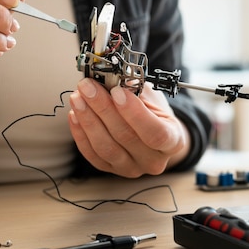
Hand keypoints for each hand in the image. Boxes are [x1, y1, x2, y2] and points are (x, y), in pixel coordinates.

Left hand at [68, 78, 190, 176]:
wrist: (153, 134)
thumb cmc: (154, 114)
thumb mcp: (153, 99)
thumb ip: (136, 91)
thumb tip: (113, 79)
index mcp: (173, 141)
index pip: (155, 132)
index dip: (134, 112)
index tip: (117, 91)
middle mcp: (153, 161)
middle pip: (125, 137)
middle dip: (103, 108)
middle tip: (88, 86)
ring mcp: (131, 168)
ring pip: (105, 147)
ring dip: (88, 120)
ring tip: (78, 98)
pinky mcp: (110, 169)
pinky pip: (92, 154)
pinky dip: (80, 133)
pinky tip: (75, 114)